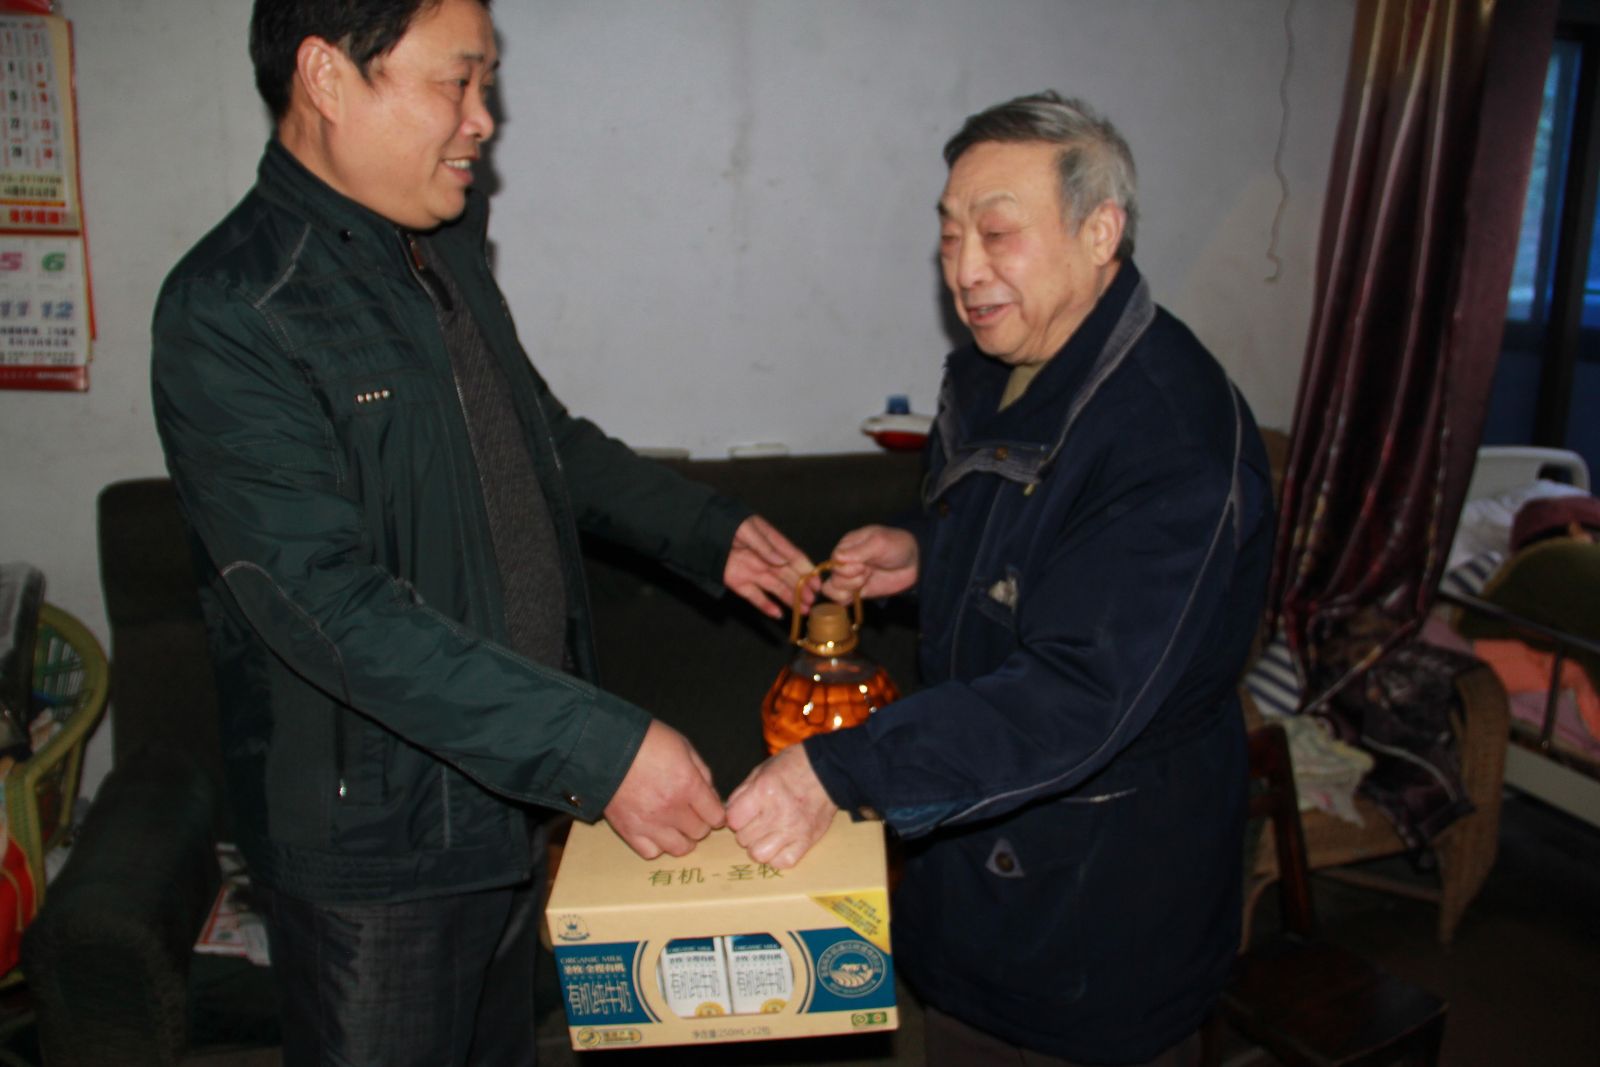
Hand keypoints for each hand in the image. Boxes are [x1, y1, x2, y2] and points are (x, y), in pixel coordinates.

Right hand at [603, 720, 724, 858]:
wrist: (605, 747)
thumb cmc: (646, 741)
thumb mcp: (683, 746)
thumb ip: (701, 772)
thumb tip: (710, 793)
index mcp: (688, 785)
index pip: (715, 815)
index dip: (717, 813)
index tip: (712, 811)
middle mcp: (671, 808)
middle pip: (699, 832)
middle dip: (701, 823)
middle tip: (693, 814)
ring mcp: (650, 823)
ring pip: (679, 848)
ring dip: (683, 839)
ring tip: (677, 827)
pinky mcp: (629, 831)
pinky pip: (651, 852)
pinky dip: (658, 846)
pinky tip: (657, 833)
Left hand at [724, 515, 814, 618]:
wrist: (701, 532)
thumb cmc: (727, 525)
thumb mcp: (747, 529)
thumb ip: (765, 546)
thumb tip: (782, 561)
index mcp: (772, 544)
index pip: (794, 558)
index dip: (807, 570)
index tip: (817, 582)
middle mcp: (766, 560)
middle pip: (788, 576)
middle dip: (802, 589)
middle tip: (812, 601)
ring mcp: (754, 573)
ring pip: (776, 589)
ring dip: (790, 599)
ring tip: (803, 610)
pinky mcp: (740, 584)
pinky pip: (756, 597)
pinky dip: (766, 606)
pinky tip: (778, 614)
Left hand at [725, 743, 836, 868]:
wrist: (829, 770)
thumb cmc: (793, 767)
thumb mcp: (762, 770)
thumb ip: (742, 793)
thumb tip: (728, 814)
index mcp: (764, 791)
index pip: (733, 819)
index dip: (734, 816)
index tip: (742, 812)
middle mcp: (778, 813)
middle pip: (743, 839)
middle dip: (745, 830)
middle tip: (756, 821)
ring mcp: (793, 829)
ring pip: (759, 855)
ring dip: (758, 846)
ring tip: (765, 835)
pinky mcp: (807, 841)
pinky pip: (783, 862)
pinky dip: (777, 856)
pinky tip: (779, 844)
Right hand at [820, 525, 918, 602]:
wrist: (915, 563)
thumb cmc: (897, 546)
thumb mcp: (879, 542)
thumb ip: (858, 551)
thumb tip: (837, 558)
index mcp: (847, 546)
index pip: (833, 561)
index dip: (847, 568)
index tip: (864, 565)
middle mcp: (845, 562)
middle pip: (833, 576)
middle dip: (852, 578)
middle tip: (869, 571)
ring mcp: (850, 577)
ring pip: (832, 589)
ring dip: (849, 589)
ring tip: (865, 582)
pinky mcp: (856, 591)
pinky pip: (839, 599)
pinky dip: (844, 600)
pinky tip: (858, 594)